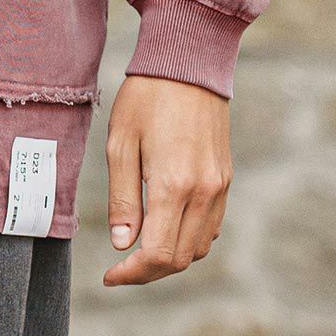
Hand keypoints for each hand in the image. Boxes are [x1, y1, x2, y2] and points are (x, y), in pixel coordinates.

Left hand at [103, 74, 230, 285]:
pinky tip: (166, 224)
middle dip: (148, 271)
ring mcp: (219, 186)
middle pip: (179, 259)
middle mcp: (203, 192)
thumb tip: (122, 243)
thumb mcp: (120, 142)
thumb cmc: (146, 96)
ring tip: (140, 245)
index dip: (132, 273)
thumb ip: (121, 197)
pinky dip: (189, 237)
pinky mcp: (226, 178)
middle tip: (120, 265)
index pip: (157, 254)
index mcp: (173, 184)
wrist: (188, 60)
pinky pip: (211, 226)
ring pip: (198, 247)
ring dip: (170, 256)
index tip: (109, 275)